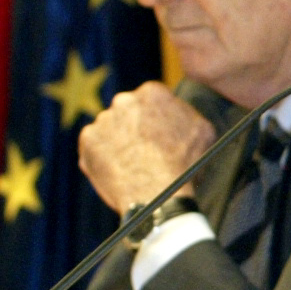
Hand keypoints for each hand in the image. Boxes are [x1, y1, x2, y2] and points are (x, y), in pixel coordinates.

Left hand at [77, 82, 213, 215]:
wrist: (156, 196)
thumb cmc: (184, 166)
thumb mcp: (203, 132)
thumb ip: (188, 114)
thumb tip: (182, 114)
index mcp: (153, 92)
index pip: (152, 100)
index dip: (157, 119)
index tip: (159, 135)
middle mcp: (124, 100)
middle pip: (128, 111)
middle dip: (134, 126)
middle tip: (144, 150)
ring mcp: (102, 119)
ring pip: (111, 128)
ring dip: (118, 141)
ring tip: (132, 165)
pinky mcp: (87, 140)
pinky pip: (95, 146)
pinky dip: (103, 157)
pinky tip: (118, 171)